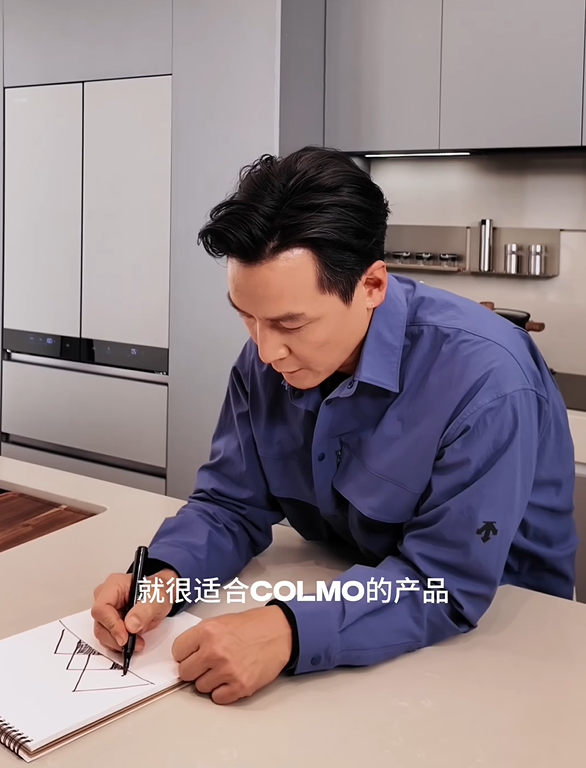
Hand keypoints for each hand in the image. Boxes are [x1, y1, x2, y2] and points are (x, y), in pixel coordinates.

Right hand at [91, 569, 177, 651]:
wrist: (160, 596)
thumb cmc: (157, 591)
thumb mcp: (157, 597)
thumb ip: (145, 610)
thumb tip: (130, 626)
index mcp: (113, 585)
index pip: (102, 608)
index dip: (112, 625)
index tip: (124, 638)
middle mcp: (106, 598)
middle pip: (100, 624)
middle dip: (116, 638)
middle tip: (133, 642)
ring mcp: (106, 612)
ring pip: (102, 633)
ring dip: (118, 643)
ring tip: (137, 642)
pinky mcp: (110, 623)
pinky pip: (108, 638)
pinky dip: (119, 644)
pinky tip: (133, 642)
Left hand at [172, 606, 292, 704]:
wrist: (280, 632)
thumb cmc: (253, 626)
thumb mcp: (221, 622)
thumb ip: (200, 638)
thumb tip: (184, 656)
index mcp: (207, 631)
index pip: (177, 651)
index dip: (185, 654)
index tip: (191, 655)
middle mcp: (214, 651)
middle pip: (185, 672)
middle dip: (194, 669)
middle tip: (207, 664)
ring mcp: (227, 671)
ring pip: (201, 687)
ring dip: (210, 681)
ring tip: (224, 668)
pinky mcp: (239, 686)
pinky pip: (217, 698)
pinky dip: (223, 691)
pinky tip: (232, 678)